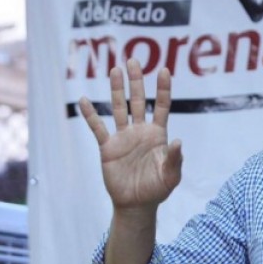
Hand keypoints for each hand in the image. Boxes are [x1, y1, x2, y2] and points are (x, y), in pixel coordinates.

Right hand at [78, 59, 182, 220]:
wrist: (137, 203)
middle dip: (136, 81)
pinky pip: (97, 128)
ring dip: (116, 90)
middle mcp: (140, 131)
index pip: (162, 106)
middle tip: (133, 60)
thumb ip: (175, 159)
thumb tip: (178, 142)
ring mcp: (123, 138)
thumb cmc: (158, 189)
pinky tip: (84, 99)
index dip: (163, 89)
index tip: (164, 70)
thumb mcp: (171, 175)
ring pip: (119, 108)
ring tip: (114, 70)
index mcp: (158, 135)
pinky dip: (91, 115)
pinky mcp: (108, 148)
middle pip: (138, 100)